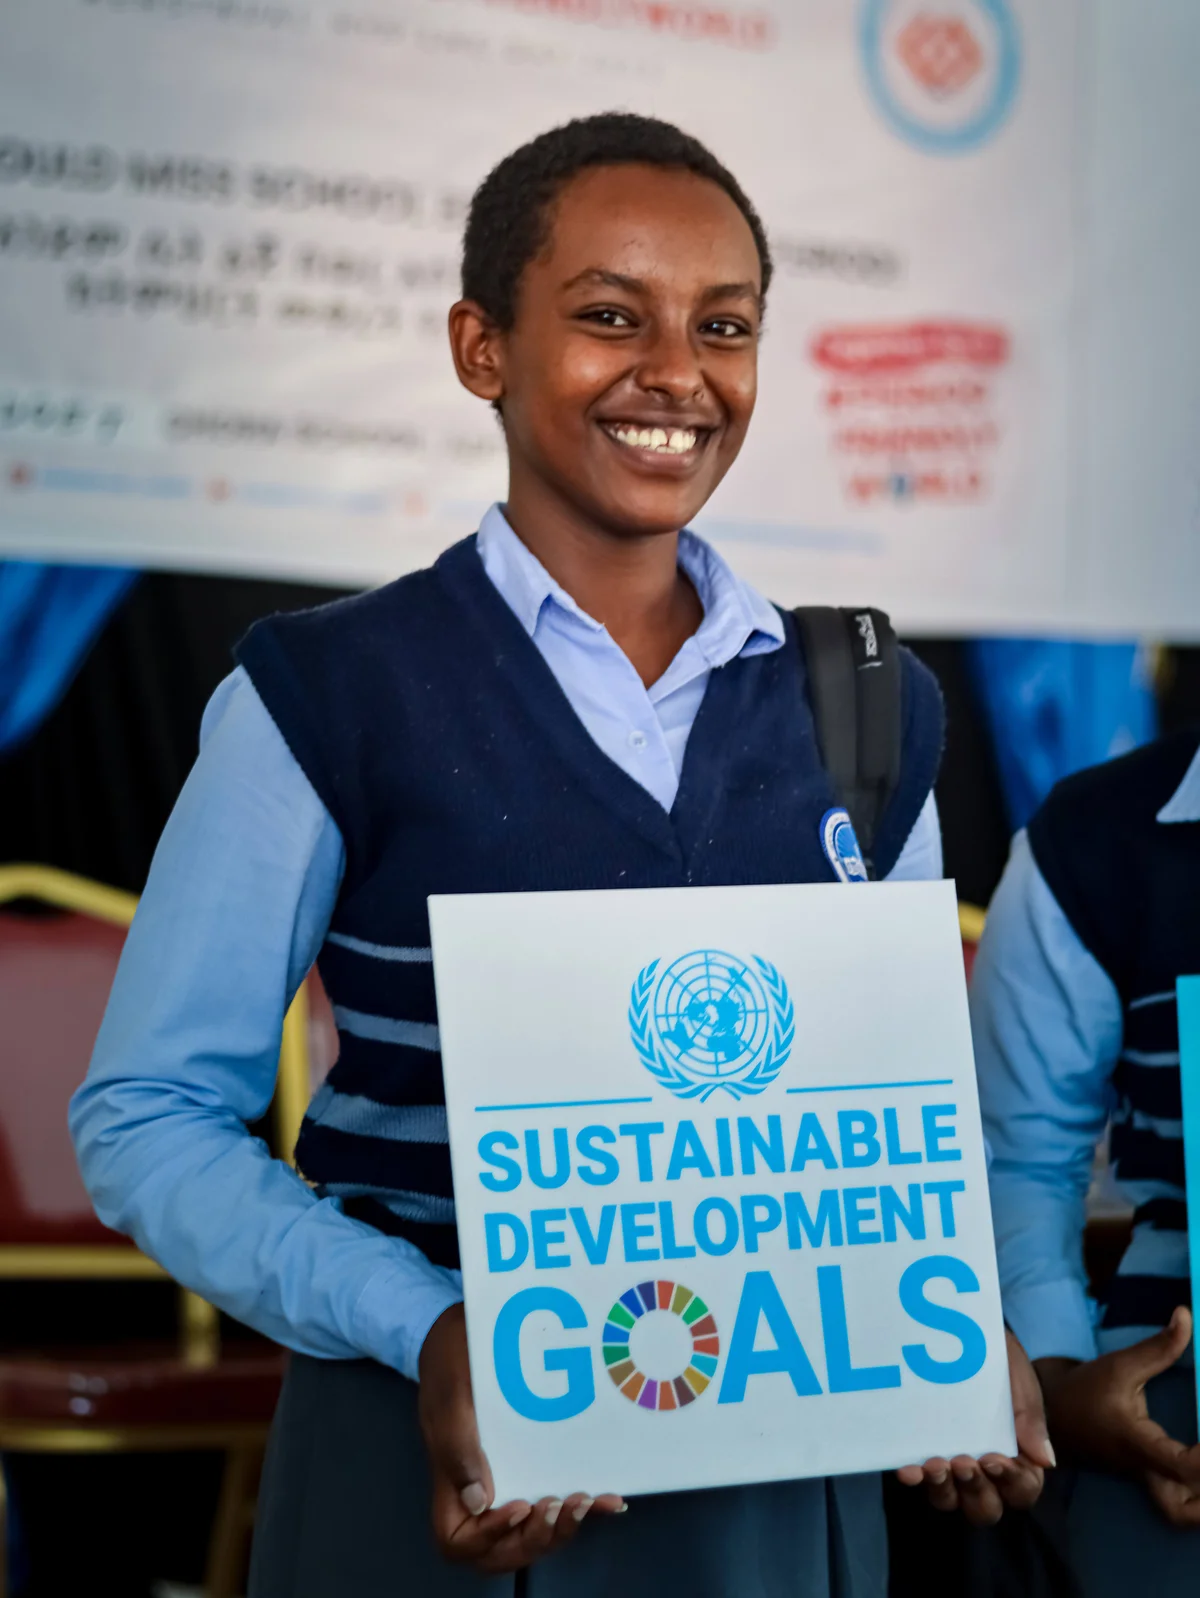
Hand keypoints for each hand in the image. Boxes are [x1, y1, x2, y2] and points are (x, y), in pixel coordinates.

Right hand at [417, 1303, 625, 1571]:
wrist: (468, 1328)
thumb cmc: (453, 1358)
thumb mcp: (450, 1395)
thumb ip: (457, 1447)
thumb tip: (479, 1502)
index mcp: (450, 1479)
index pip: (458, 1539)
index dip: (488, 1537)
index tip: (518, 1505)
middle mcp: (480, 1489)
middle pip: (499, 1549)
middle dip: (534, 1539)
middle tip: (559, 1508)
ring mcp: (509, 1478)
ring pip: (532, 1531)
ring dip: (560, 1529)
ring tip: (585, 1502)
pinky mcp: (535, 1462)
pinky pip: (555, 1500)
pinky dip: (583, 1508)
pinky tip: (608, 1499)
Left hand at [897, 1328, 1052, 1524]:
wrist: (959, 1331)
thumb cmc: (997, 1361)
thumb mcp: (1018, 1379)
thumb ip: (1031, 1416)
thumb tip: (1047, 1461)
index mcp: (1019, 1459)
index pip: (1023, 1489)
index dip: (1011, 1482)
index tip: (992, 1458)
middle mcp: (985, 1472)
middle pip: (986, 1507)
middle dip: (976, 1491)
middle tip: (963, 1462)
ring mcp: (952, 1466)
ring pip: (951, 1500)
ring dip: (944, 1489)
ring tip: (934, 1464)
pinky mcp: (923, 1454)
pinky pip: (920, 1479)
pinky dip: (915, 1478)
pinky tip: (908, 1468)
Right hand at [1037, 1305, 1199, 1527]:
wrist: (1050, 1412)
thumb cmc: (1085, 1389)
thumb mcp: (1120, 1364)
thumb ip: (1159, 1347)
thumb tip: (1186, 1315)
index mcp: (1137, 1444)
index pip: (1181, 1466)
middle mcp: (1143, 1469)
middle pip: (1180, 1512)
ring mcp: (1142, 1479)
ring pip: (1177, 1512)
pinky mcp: (1143, 1477)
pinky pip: (1172, 1498)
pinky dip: (1193, 1496)